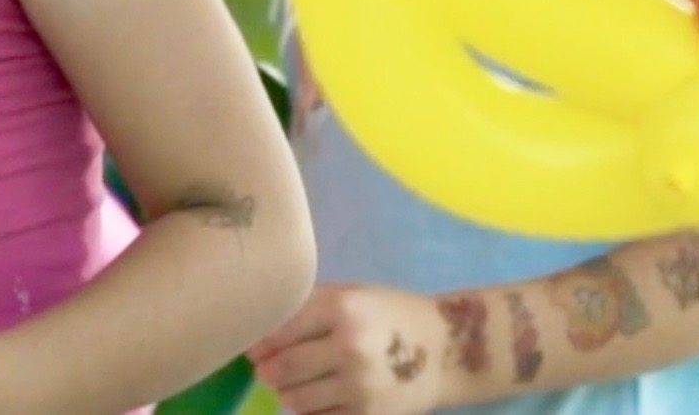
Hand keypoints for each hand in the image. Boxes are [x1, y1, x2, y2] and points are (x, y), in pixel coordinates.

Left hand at [249, 284, 452, 414]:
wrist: (447, 351)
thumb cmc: (391, 314)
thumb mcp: (352, 295)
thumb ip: (308, 308)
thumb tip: (258, 332)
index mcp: (341, 308)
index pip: (279, 330)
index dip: (258, 342)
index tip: (251, 347)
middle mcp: (348, 347)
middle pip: (280, 369)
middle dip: (267, 371)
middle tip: (267, 368)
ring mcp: (359, 387)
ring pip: (294, 400)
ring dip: (286, 393)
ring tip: (294, 383)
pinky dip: (310, 411)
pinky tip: (319, 397)